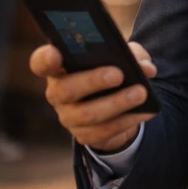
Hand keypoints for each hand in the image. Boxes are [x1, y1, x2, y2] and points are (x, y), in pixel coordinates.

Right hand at [29, 41, 157, 152]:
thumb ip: (131, 54)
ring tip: (140, 92)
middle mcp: (57, 93)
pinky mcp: (85, 136)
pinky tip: (146, 111)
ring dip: (117, 103)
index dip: (45, 59)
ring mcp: (69, 117)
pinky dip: (128, 119)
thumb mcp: (120, 56)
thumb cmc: (110, 70)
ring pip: (88, 114)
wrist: (113, 105)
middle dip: (93, 80)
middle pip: (67, 89)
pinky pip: (105, 131)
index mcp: (59, 67)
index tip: (55, 53)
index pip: (41, 63)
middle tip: (118, 74)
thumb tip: (146, 67)